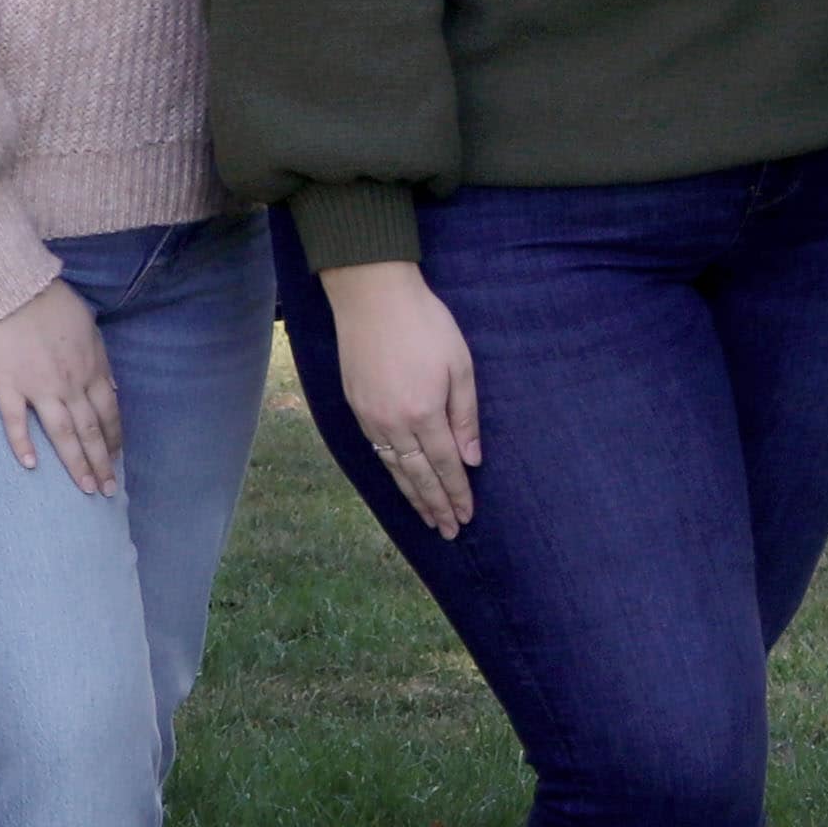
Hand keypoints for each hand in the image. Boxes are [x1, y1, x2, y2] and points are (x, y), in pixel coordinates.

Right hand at [0, 276, 128, 497]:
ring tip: (86, 489)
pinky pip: (16, 421)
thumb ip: (101, 359)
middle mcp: (70, 383)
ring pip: (62, 434)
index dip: (114, 438)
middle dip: (102, 462)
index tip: (117, 459)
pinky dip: (22, 444)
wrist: (12, 286)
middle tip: (108, 490)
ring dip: (76, 463)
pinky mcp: (8, 385)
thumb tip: (110, 385)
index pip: (108, 412)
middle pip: (90, 430)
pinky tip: (30, 466)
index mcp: (91, 368)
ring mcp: (38, 387)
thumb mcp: (89, 326)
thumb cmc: (51, 301)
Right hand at [327, 258, 482, 536]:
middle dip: (435, 506)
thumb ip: (466, 415)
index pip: (445, 466)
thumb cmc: (425, 324)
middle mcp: (394, 424)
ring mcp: (370, 418)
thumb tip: (472, 460)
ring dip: (412, 497)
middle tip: (448, 531)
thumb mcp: (460, 365)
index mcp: (424, 413)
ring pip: (394, 470)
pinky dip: (391, 474)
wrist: (372, 295)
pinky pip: (376, 453)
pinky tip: (400, 482)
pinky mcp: (355, 407)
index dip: (457, 493)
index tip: (466, 516)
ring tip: (427, 519)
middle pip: (418, 477)